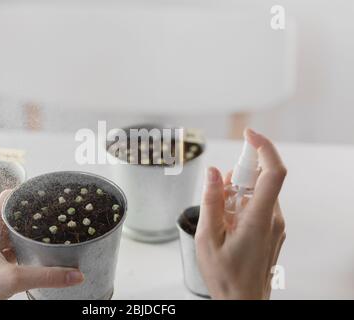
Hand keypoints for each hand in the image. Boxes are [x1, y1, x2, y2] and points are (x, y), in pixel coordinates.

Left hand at [0, 190, 83, 299]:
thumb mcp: (14, 279)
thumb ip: (47, 276)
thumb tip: (75, 275)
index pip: (8, 196)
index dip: (27, 193)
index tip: (45, 195)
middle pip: (11, 211)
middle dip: (32, 213)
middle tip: (52, 213)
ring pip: (10, 228)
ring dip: (27, 229)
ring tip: (48, 228)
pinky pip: (8, 243)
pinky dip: (22, 243)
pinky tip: (35, 249)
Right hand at [195, 129, 286, 299]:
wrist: (243, 302)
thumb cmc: (226, 277)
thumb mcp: (208, 238)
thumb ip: (211, 201)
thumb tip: (214, 172)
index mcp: (259, 219)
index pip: (273, 172)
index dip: (264, 147)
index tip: (248, 135)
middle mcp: (273, 219)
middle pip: (261, 179)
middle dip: (238, 176)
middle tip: (218, 191)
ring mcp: (275, 225)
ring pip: (258, 192)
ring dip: (237, 193)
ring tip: (219, 217)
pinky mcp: (272, 229)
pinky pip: (259, 205)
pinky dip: (242, 204)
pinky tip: (227, 223)